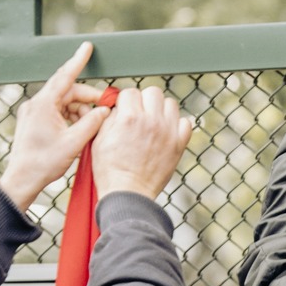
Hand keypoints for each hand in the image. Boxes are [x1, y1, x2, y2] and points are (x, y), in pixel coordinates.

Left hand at [0, 42, 110, 210]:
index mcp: (44, 105)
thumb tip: (104, 110)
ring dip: (81, 112)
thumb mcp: (74, 143)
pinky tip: (80, 130)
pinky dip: (72, 118)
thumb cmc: (45, 163)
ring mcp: (35, 112)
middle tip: (107, 111)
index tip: (87, 47)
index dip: (78, 61)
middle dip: (88, 100)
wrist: (23, 179)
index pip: (65, 76)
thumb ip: (92, 123)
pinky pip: (58, 112)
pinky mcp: (35, 121)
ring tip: (91, 128)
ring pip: (65, 103)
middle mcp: (36, 104)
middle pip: (68, 92)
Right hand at [92, 85, 195, 200]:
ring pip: (170, 104)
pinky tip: (167, 132)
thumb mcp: (99, 139)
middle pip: (152, 92)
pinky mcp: (179, 144)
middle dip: (144, 100)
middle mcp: (151, 121)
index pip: (130, 92)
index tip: (124, 111)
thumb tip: (118, 105)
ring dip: (161, 110)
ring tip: (153, 122)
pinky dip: (178, 124)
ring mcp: (168, 132)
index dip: (125, 101)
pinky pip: (186, 122)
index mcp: (129, 118)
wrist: (128, 193)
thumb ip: (109, 117)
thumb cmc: (110, 169)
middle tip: (139, 114)